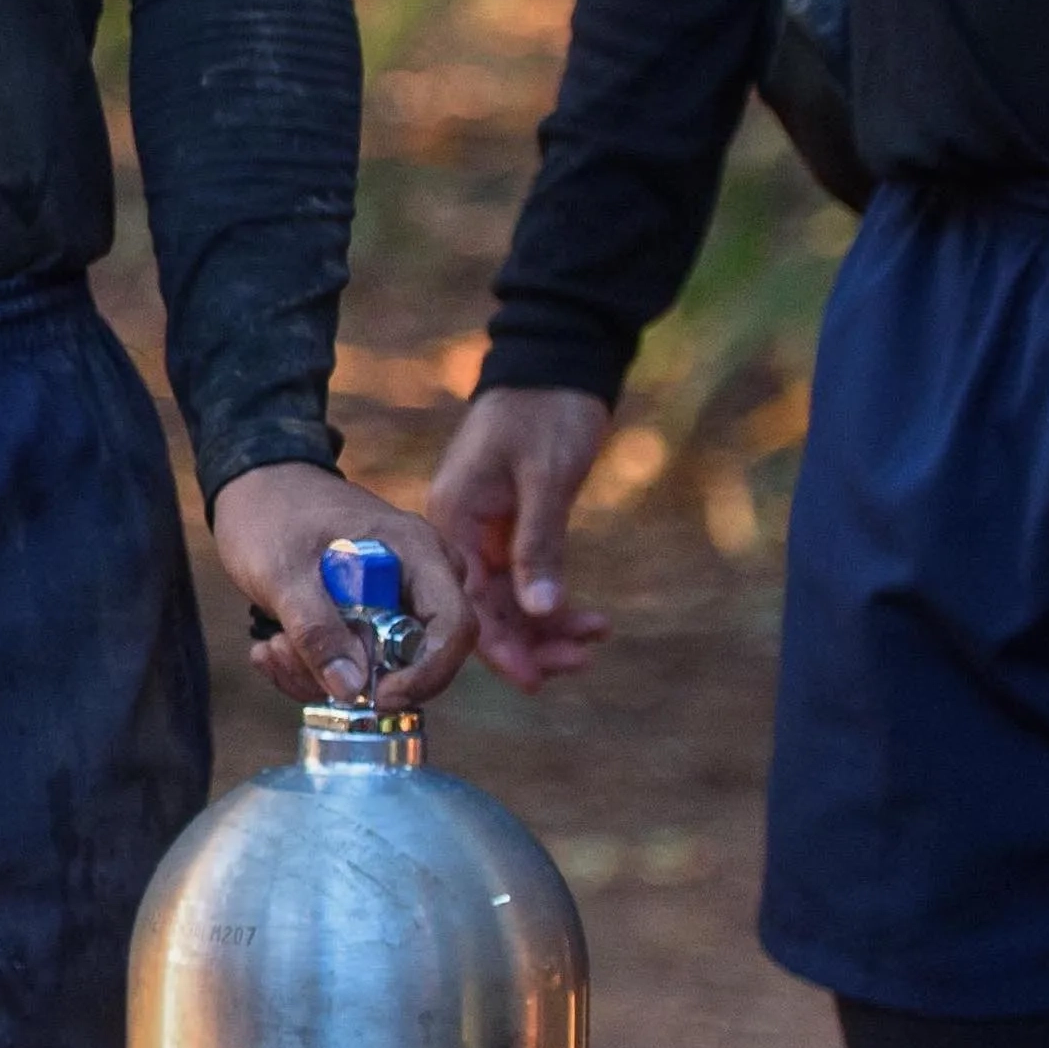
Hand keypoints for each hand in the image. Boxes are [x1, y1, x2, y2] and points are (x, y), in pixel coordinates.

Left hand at [212, 458, 483, 706]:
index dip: (427, 671)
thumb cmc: (271, 514)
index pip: (455, 625)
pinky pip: (359, 662)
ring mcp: (398, 599)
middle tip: (289, 658)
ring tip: (271, 647)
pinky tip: (272, 646)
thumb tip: (352, 690)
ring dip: (322, 675)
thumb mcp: (282, 572)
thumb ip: (316, 629)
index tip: (377, 696)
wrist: (254, 488)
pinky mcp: (371, 618)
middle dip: (355, 678)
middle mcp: (420, 578)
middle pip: (419, 656)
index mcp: (418, 552)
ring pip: (383, 668)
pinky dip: (315, 668)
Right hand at [421, 384, 624, 689]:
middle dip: (531, 643)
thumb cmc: (546, 413)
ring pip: (510, 600)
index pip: (468, 600)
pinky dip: (555, 602)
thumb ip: (539, 544)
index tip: (532, 680)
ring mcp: (485, 533)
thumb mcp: (546, 477)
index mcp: (453, 518)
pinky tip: (590, 619)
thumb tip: (541, 610)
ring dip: (549, 627)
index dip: (500, 646)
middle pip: (488, 608)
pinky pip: (525, 581)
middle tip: (578, 664)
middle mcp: (461, 533)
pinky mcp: (509, 530)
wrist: (555, 366)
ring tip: (595, 639)